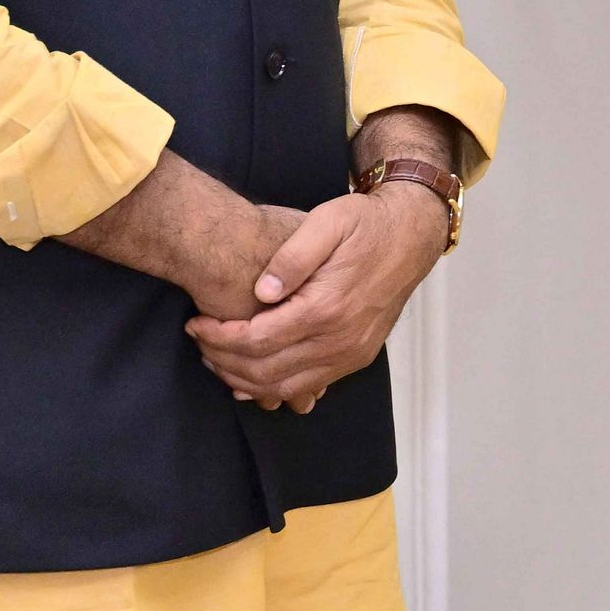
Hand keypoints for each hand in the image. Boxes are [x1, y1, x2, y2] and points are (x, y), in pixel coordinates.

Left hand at [186, 186, 444, 411]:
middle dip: (223, 361)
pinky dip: (276, 389)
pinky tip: (253, 379)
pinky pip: (309, 387)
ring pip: (285, 387)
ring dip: (244, 379)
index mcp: (327, 306)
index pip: (256, 339)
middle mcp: (341, 339)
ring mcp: (352, 353)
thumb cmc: (367, 223)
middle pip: (265, 370)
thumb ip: (292, 256)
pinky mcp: (358, 356)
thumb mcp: (327, 221)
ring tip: (217, 360)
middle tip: (199, 342)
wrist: (413, 233)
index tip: (196, 324)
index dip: (218, 337)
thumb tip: (262, 290)